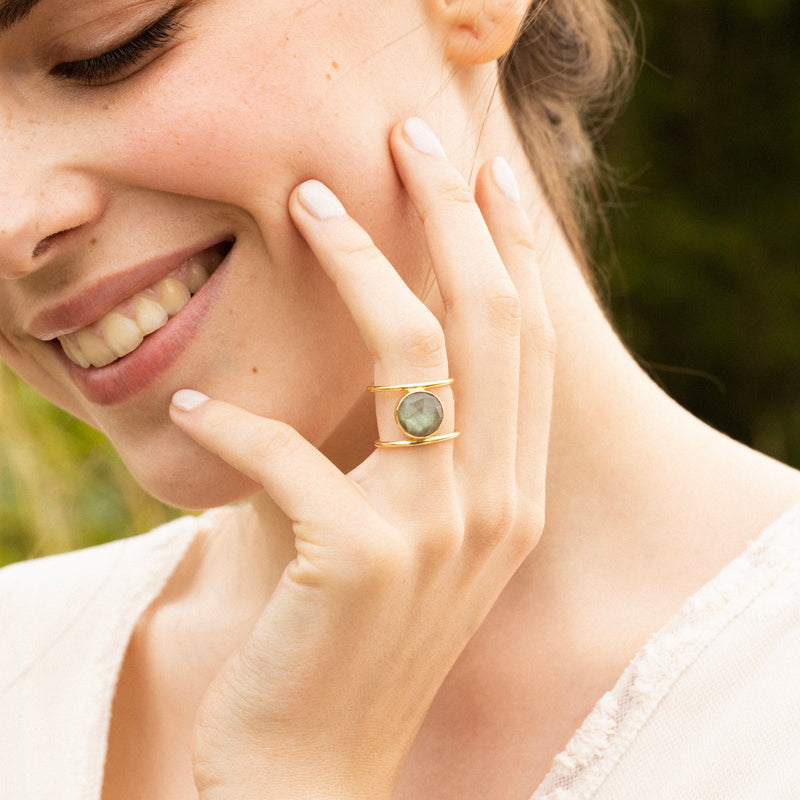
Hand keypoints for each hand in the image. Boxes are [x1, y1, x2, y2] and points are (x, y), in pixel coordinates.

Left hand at [170, 118, 554, 798]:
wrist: (318, 761)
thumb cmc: (352, 632)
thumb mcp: (412, 531)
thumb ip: (421, 446)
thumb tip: (394, 344)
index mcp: (513, 492)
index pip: (529, 340)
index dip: (510, 247)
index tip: (481, 172)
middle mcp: (496, 503)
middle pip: (489, 319)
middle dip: (452, 215)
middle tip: (411, 137)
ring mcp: (437, 533)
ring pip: (415, 353)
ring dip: (357, 263)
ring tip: (307, 201)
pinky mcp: (359, 561)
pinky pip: (292, 455)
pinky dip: (236, 423)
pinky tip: (196, 409)